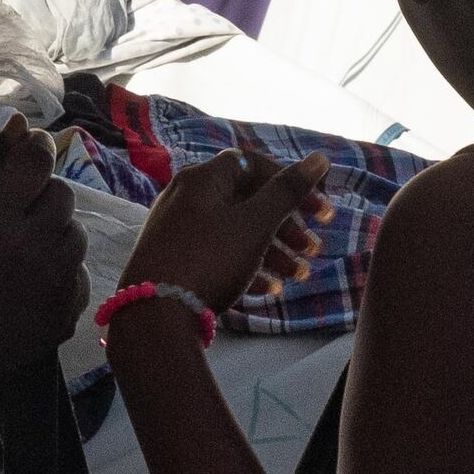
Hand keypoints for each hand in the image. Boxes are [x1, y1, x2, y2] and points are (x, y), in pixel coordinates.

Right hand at [0, 120, 90, 392]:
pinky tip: (32, 281)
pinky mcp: (67, 312)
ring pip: (76, 233)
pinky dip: (61, 272)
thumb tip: (19, 123)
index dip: (36, 146)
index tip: (31, 148)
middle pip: (63, 196)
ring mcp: (54, 284)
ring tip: (26, 248)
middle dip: (43, 196)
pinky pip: (79, 273)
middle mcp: (32, 248)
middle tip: (19, 212)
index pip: (35, 161)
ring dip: (55, 232)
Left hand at [120, 145, 331, 326]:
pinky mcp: (172, 259)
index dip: (289, 183)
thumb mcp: (256, 224)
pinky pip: (215, 255)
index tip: (317, 209)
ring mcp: (176, 229)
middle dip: (286, 226)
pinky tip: (269, 290)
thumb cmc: (211, 259)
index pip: (254, 165)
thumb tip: (319, 159)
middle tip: (315, 248)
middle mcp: (186, 197)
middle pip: (246, 201)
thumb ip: (288, 191)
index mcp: (204, 178)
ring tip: (299, 276)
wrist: (154, 314)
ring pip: (234, 232)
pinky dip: (244, 266)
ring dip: (272, 251)